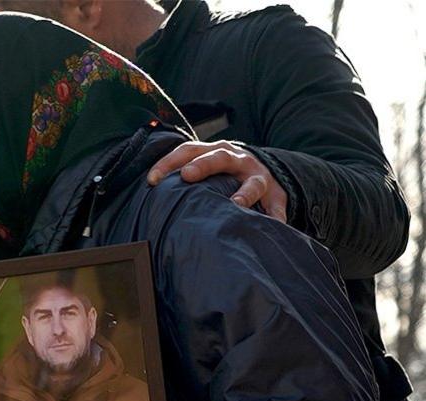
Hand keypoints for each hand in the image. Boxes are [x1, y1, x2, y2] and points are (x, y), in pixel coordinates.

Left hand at [147, 140, 287, 222]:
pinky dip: (275, 214)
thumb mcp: (205, 168)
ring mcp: (258, 175)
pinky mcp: (277, 192)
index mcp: (214, 151)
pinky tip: (273, 224)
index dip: (169, 162)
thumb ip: (182, 176)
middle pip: (219, 157)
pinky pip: (277, 204)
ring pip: (253, 182)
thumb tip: (148, 192)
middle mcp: (236, 159)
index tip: (151, 179)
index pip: (188, 150)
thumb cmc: (224, 174)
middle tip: (187, 175)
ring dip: (245, 192)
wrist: (265, 171)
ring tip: (237, 203)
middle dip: (203, 165)